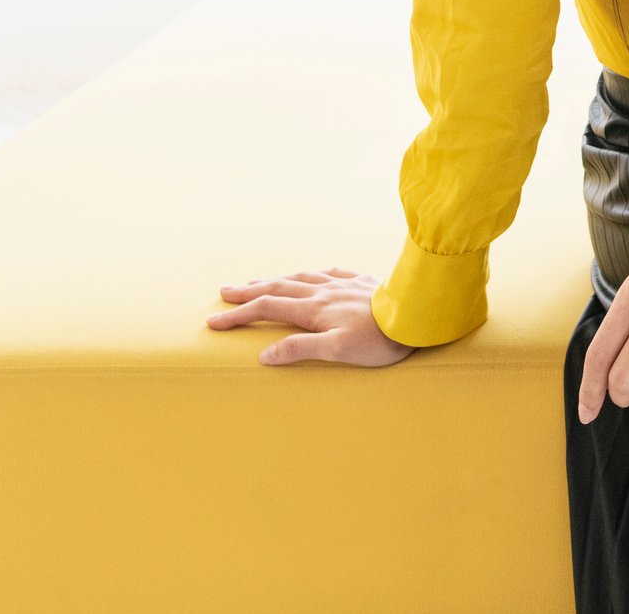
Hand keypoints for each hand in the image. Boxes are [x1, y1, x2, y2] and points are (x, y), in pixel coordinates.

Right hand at [207, 267, 416, 366]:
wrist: (415, 315)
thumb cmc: (379, 339)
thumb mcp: (337, 351)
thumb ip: (300, 350)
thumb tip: (265, 355)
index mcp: (313, 310)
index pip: (266, 309)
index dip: (238, 315)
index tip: (213, 321)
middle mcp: (323, 292)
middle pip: (277, 288)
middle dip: (248, 291)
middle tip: (224, 291)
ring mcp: (342, 284)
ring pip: (300, 277)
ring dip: (275, 279)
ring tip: (259, 281)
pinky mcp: (360, 281)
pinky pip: (329, 272)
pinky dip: (311, 273)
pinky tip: (312, 274)